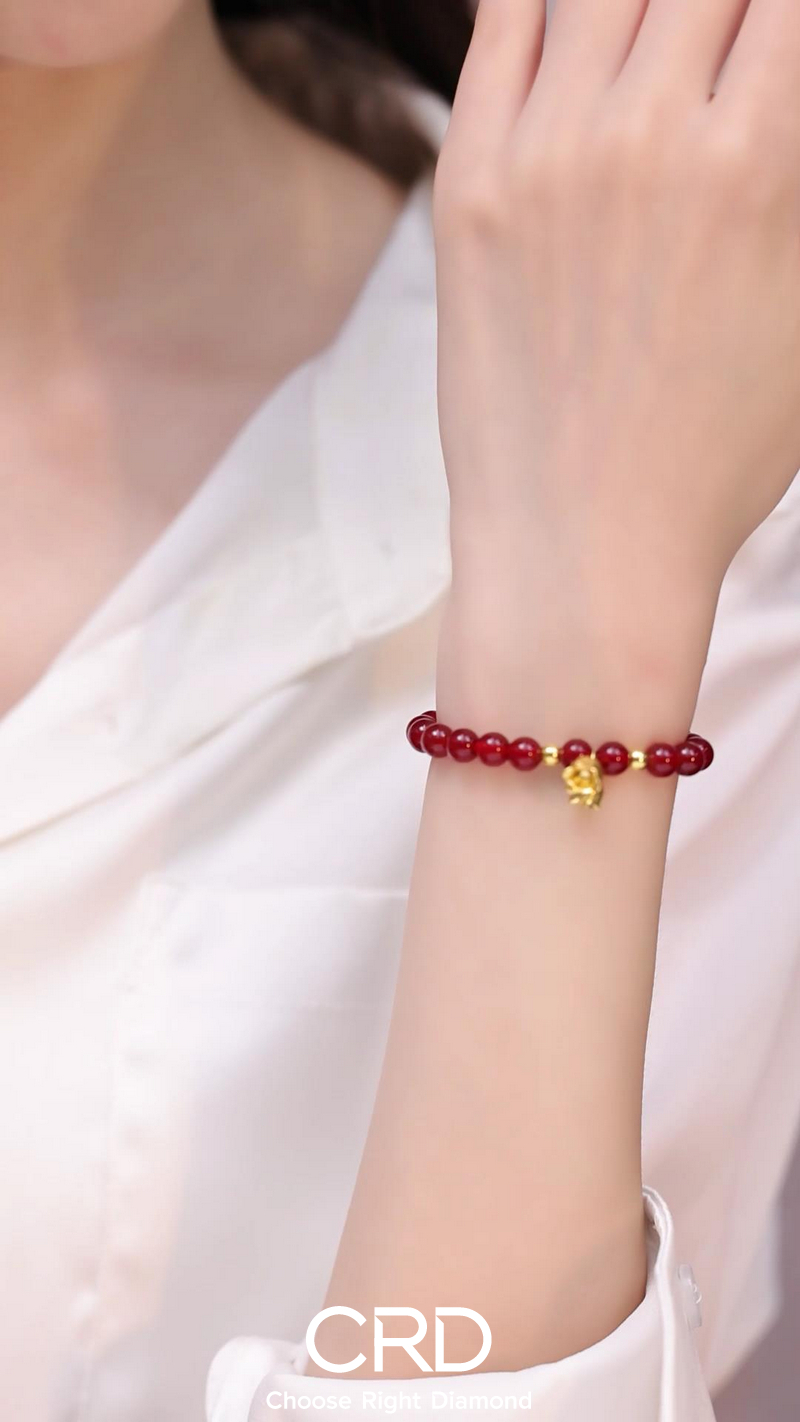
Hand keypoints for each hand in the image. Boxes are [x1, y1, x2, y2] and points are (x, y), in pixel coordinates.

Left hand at [434, 0, 799, 611]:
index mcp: (757, 163)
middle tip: (713, 51)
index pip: (781, 4)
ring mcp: (545, 158)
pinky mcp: (469, 190)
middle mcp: (647, 137)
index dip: (776, 22)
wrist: (584, 548)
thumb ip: (790, 177)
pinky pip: (501, 31)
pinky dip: (540, 3)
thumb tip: (767, 100)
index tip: (761, 46)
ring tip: (653, 38)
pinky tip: (568, 18)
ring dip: (642, 3)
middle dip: (722, 9)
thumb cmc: (715, 455)